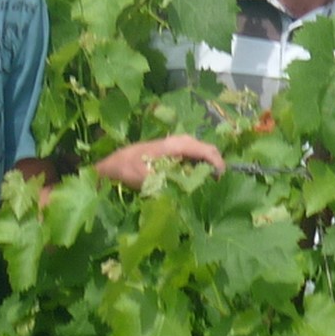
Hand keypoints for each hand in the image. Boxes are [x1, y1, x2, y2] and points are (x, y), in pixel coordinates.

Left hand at [94, 134, 225, 189]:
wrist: (114, 164)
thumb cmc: (130, 169)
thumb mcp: (150, 180)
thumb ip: (172, 184)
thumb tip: (191, 194)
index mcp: (175, 145)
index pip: (205, 149)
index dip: (217, 162)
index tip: (221, 178)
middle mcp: (178, 141)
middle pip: (205, 148)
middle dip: (215, 163)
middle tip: (217, 182)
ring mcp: (174, 144)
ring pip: (200, 150)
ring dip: (207, 163)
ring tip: (210, 180)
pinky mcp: (171, 150)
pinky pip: (192, 153)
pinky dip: (198, 163)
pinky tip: (197, 176)